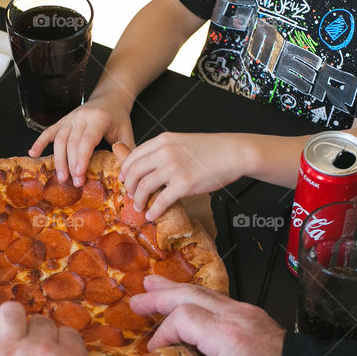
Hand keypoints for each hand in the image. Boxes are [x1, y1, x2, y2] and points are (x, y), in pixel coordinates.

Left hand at [0, 302, 87, 355]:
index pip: (68, 333)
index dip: (58, 341)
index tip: (51, 350)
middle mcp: (43, 349)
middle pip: (40, 321)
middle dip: (34, 333)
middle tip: (25, 349)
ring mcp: (11, 349)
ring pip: (11, 311)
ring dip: (9, 320)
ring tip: (4, 334)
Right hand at [27, 94, 133, 186]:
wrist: (110, 97)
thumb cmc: (118, 118)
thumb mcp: (127, 132)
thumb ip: (126, 151)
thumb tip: (124, 176)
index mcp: (99, 118)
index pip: (87, 140)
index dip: (82, 158)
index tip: (79, 175)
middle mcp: (82, 116)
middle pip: (71, 142)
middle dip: (71, 164)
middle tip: (73, 183)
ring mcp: (70, 117)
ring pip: (59, 139)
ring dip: (58, 159)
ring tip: (61, 177)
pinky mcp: (63, 120)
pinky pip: (49, 131)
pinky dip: (39, 142)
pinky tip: (33, 153)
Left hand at [120, 132, 250, 219]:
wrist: (233, 153)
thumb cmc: (211, 149)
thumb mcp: (181, 141)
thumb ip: (164, 150)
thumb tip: (149, 166)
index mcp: (162, 141)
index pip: (134, 155)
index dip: (125, 170)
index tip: (123, 179)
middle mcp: (164, 152)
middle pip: (134, 172)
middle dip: (128, 186)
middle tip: (130, 195)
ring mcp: (173, 168)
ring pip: (143, 187)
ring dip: (138, 200)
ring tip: (139, 206)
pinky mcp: (184, 184)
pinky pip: (161, 201)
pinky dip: (154, 210)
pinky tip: (152, 214)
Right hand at [130, 275, 284, 355]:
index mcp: (227, 337)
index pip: (182, 319)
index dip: (163, 334)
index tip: (157, 353)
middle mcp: (234, 315)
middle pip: (188, 295)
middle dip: (159, 297)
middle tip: (136, 301)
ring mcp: (242, 310)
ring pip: (200, 291)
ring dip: (173, 289)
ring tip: (150, 286)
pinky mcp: (247, 312)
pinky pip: (213, 297)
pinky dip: (191, 295)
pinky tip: (178, 296)